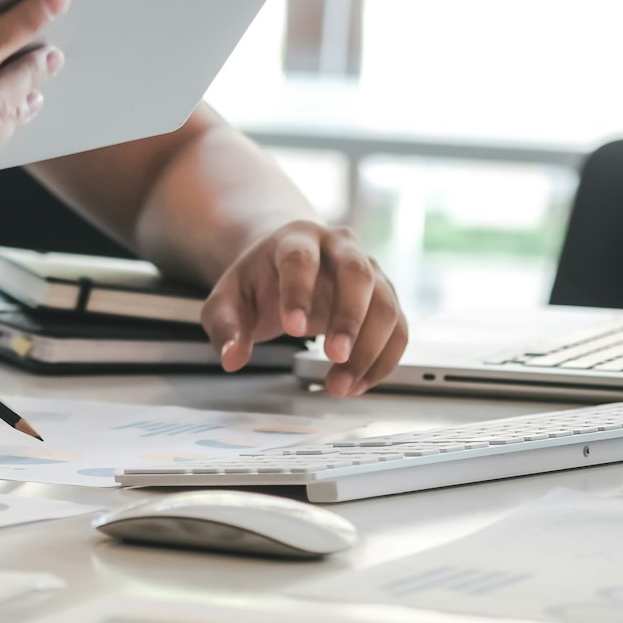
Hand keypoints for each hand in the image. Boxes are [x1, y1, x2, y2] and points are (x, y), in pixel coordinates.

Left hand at [201, 222, 407, 394]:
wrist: (290, 263)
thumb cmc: (259, 281)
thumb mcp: (227, 299)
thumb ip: (225, 326)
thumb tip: (233, 357)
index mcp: (296, 238)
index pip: (300, 259)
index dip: (298, 292)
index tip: (293, 329)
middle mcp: (340, 248)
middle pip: (356, 274)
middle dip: (349, 318)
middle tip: (336, 357)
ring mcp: (369, 271)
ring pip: (385, 303)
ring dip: (369, 349)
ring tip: (341, 385)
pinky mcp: (386, 298)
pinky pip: (398, 328)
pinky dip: (384, 360)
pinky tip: (359, 383)